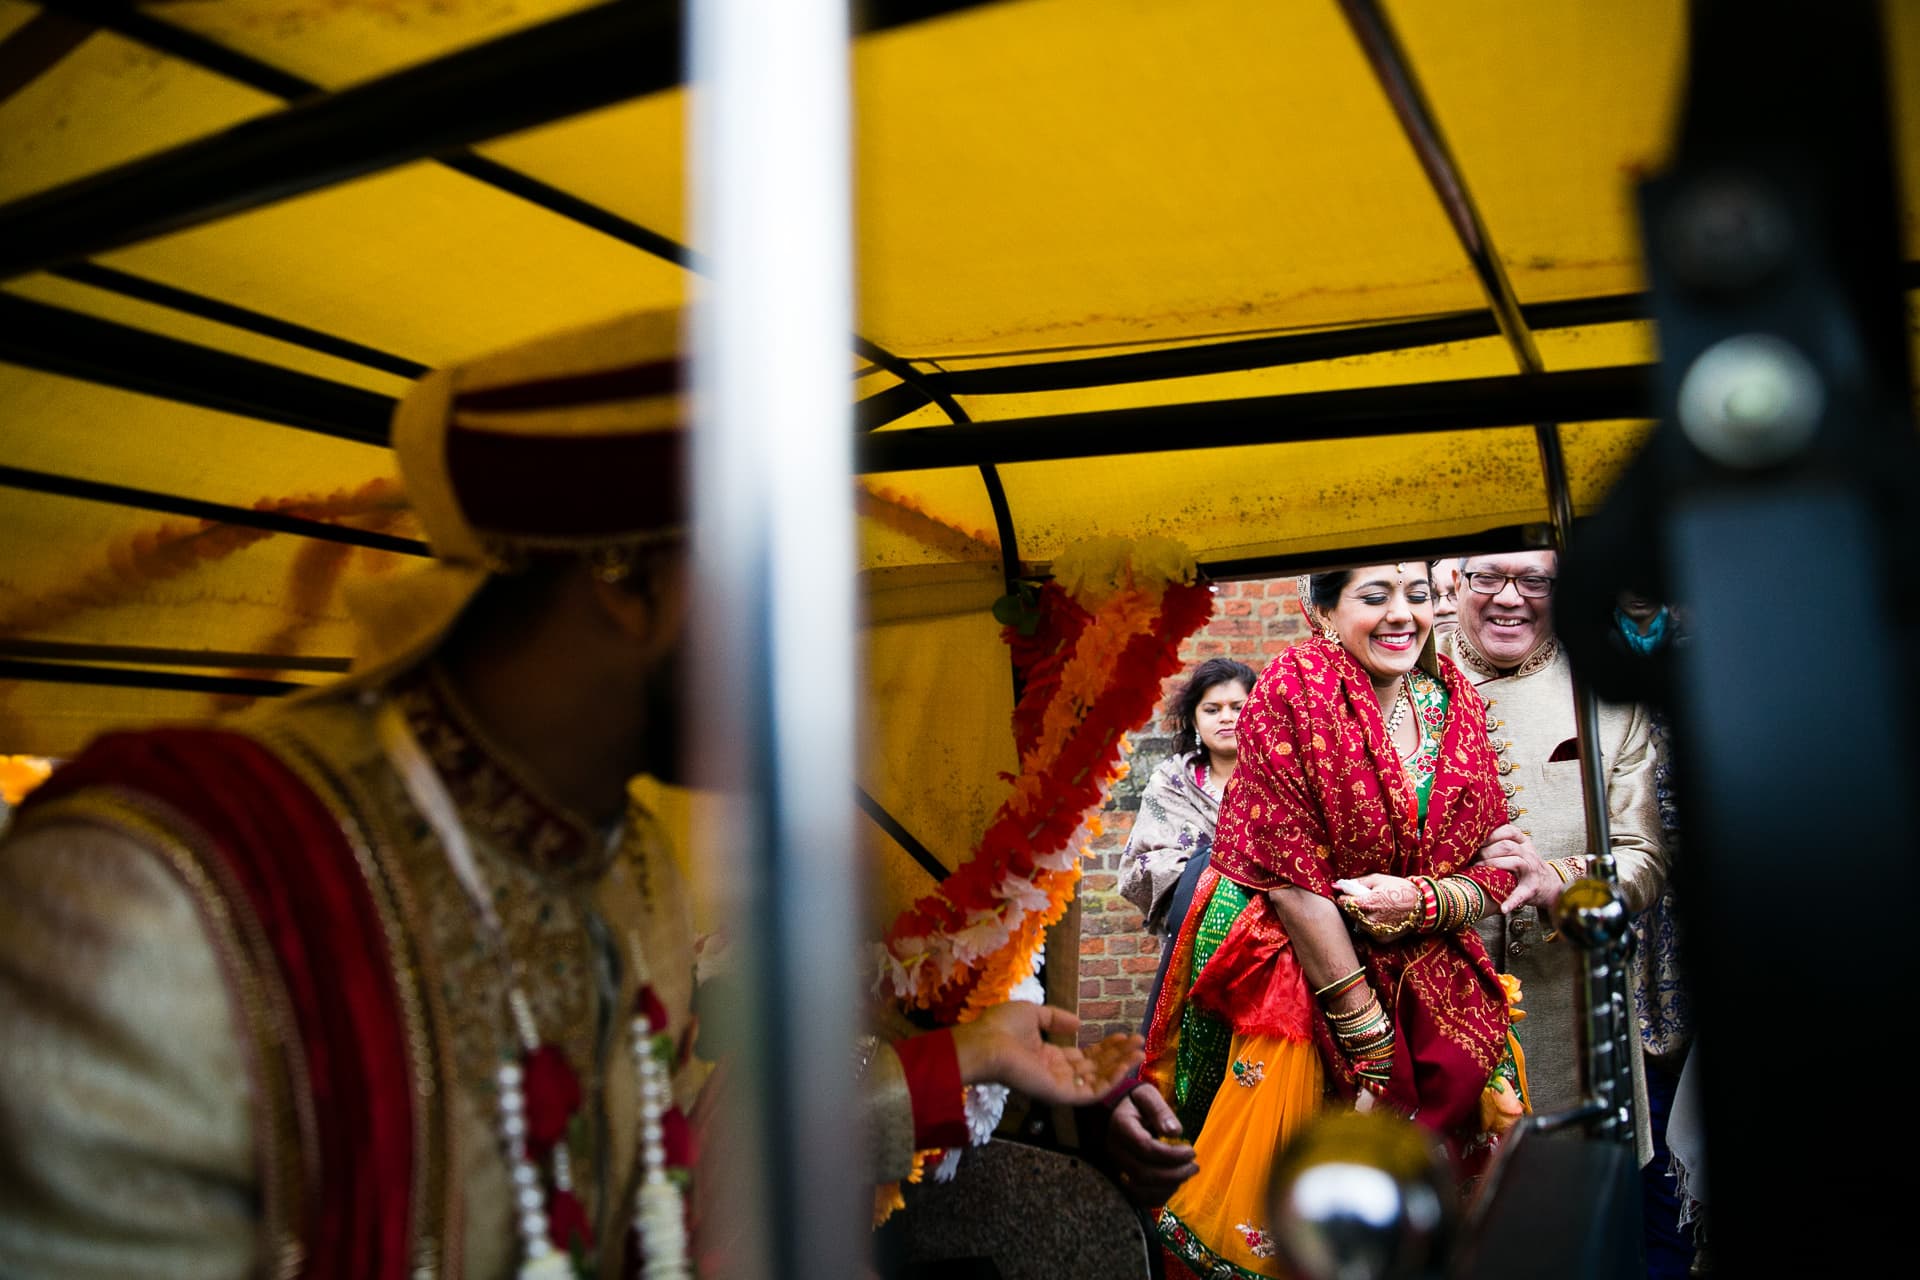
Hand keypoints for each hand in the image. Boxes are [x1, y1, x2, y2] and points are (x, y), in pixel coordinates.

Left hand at [950, 1002, 1142, 1105]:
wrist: (986, 1044)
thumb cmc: (1002, 1027)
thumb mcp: (1033, 1013)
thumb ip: (1056, 1018)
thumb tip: (1080, 1024)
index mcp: (1047, 1056)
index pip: (1083, 1056)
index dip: (1104, 1047)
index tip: (1124, 1035)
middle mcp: (1055, 1073)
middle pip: (1094, 1067)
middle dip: (1118, 1055)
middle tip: (1139, 1041)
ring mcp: (1058, 1086)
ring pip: (1097, 1080)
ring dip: (1120, 1067)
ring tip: (1139, 1052)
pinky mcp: (1060, 1095)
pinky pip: (1091, 1092)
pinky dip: (1110, 1081)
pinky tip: (1126, 1065)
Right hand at [1105, 1083, 1197, 1206]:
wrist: (1114, 1111)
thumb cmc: (1135, 1102)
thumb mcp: (1147, 1095)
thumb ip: (1160, 1110)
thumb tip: (1175, 1132)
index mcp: (1121, 1126)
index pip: (1146, 1148)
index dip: (1172, 1155)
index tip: (1192, 1151)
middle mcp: (1115, 1151)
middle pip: (1144, 1174)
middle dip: (1174, 1174)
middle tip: (1195, 1166)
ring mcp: (1116, 1167)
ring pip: (1140, 1190)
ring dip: (1168, 1187)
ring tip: (1187, 1173)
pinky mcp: (1122, 1179)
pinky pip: (1139, 1198)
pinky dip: (1160, 1196)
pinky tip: (1175, 1183)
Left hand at [1333, 874, 1421, 939]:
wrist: (1422, 904)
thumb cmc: (1399, 888)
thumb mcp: (1377, 879)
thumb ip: (1356, 883)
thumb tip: (1337, 885)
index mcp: (1369, 902)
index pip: (1344, 904)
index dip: (1344, 898)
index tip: (1347, 895)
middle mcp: (1371, 919)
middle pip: (1350, 915)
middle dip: (1352, 907)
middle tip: (1363, 901)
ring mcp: (1376, 931)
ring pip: (1358, 924)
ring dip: (1360, 916)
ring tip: (1374, 908)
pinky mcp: (1382, 938)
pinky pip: (1368, 931)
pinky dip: (1370, 924)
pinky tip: (1380, 917)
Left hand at [1472, 824, 1555, 912]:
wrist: (1551, 886)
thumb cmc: (1528, 866)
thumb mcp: (1521, 849)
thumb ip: (1504, 842)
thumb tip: (1475, 837)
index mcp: (1524, 843)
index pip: (1509, 831)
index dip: (1491, 834)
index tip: (1476, 838)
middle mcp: (1528, 855)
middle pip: (1507, 846)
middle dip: (1486, 851)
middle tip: (1472, 857)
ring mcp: (1531, 872)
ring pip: (1514, 862)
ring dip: (1493, 864)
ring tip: (1477, 869)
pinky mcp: (1531, 889)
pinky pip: (1521, 894)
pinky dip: (1511, 901)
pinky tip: (1503, 908)